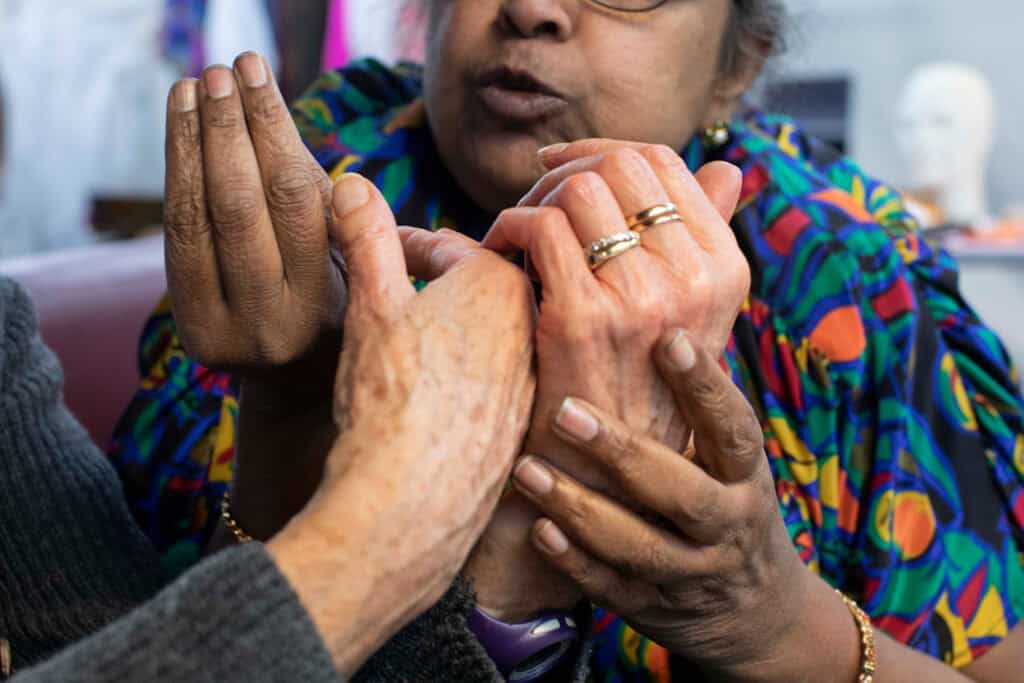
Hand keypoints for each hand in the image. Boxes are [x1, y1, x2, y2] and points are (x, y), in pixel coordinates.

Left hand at [163, 53, 341, 407]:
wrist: (304, 390)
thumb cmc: (343, 310)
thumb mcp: (358, 267)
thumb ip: (330, 209)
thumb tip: (275, 131)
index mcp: (323, 306)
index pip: (294, 203)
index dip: (272, 132)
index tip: (260, 76)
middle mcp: (269, 324)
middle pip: (240, 208)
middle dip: (227, 130)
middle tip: (222, 71)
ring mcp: (221, 332)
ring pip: (198, 221)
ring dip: (191, 145)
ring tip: (192, 86)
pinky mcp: (191, 328)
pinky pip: (178, 240)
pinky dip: (178, 178)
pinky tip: (180, 130)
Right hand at [268, 174, 536, 677]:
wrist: (411, 506)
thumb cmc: (389, 400)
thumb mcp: (371, 305)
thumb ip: (365, 236)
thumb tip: (350, 180)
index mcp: (501, 282)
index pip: (448, 245)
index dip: (399, 247)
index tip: (373, 256)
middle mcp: (534, 327)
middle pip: (475, 287)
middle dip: (430, 284)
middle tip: (387, 297)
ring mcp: (534, 379)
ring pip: (484, 334)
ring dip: (446, 331)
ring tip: (402, 352)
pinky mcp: (526, 424)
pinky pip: (490, 380)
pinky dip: (459, 375)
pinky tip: (427, 401)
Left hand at [465, 140, 749, 619]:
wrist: (664, 524)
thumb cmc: (667, 418)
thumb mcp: (706, 338)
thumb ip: (707, 255)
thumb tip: (727, 171)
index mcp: (725, 276)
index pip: (664, 165)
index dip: (604, 153)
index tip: (565, 172)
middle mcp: (694, 286)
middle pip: (615, 171)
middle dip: (558, 175)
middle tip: (530, 206)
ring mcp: (644, 304)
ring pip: (574, 197)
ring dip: (526, 207)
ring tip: (510, 240)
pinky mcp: (583, 337)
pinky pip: (535, 236)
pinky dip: (503, 234)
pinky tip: (493, 262)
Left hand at [510, 328, 808, 677]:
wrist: (758, 614)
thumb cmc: (729, 508)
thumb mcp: (732, 465)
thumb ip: (695, 412)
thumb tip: (654, 322)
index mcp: (746, 478)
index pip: (734, 430)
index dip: (705, 387)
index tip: (668, 338)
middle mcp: (726, 526)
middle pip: (680, 492)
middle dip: (622, 452)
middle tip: (565, 411)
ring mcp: (691, 574)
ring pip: (638, 546)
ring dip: (580, 509)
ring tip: (527, 470)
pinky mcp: (653, 609)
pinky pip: (612, 590)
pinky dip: (575, 563)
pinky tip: (538, 530)